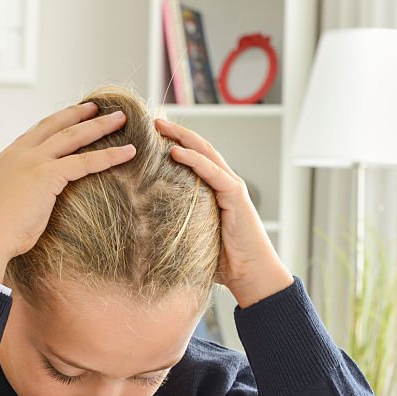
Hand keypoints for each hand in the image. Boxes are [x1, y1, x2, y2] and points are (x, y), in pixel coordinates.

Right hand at [0, 102, 135, 282]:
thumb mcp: (3, 205)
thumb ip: (16, 195)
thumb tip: (27, 205)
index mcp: (5, 159)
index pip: (34, 134)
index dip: (55, 124)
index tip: (69, 117)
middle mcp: (18, 154)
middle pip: (54, 126)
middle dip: (78, 114)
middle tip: (96, 107)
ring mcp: (32, 161)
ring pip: (73, 137)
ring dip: (99, 126)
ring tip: (120, 118)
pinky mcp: (47, 175)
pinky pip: (85, 162)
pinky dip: (109, 156)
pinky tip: (128, 152)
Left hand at [153, 118, 292, 307]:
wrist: (251, 274)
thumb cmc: (223, 261)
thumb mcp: (194, 237)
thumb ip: (179, 225)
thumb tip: (145, 229)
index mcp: (214, 190)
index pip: (194, 159)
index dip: (175, 144)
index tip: (151, 136)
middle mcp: (223, 183)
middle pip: (198, 149)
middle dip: (176, 133)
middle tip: (152, 121)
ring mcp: (231, 187)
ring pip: (205, 153)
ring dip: (182, 138)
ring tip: (160, 127)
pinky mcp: (235, 195)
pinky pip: (212, 172)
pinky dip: (194, 160)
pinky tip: (175, 152)